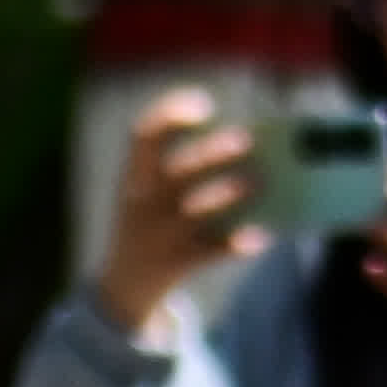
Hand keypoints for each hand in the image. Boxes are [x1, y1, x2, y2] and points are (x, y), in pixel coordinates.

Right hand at [93, 89, 261, 334]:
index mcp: (134, 176)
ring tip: (256, 182)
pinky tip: (262, 236)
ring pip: (192, 211)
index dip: (170, 114)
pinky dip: (235, 245)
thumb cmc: (150, 222)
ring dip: (224, 195)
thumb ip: (177, 165)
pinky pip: (209, 252)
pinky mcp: (176, 263)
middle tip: (247, 139)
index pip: (143, 136)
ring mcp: (158, 234)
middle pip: (175, 172)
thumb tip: (242, 143)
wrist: (124, 283)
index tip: (205, 103)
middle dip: (210, 154)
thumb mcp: (146, 190)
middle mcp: (143, 202)